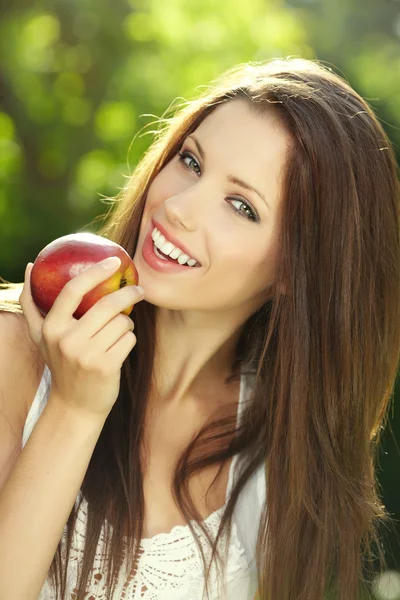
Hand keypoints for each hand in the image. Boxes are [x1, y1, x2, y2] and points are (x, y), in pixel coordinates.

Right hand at [19, 257, 144, 418]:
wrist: (75, 406)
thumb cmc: (62, 364)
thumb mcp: (41, 337)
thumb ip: (32, 304)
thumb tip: (27, 266)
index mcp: (51, 328)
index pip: (73, 290)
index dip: (95, 272)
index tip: (114, 261)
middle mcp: (67, 340)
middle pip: (107, 304)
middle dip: (129, 293)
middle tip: (138, 289)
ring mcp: (87, 355)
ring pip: (122, 321)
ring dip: (127, 323)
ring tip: (119, 331)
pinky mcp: (107, 366)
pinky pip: (130, 338)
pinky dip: (130, 339)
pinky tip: (120, 347)